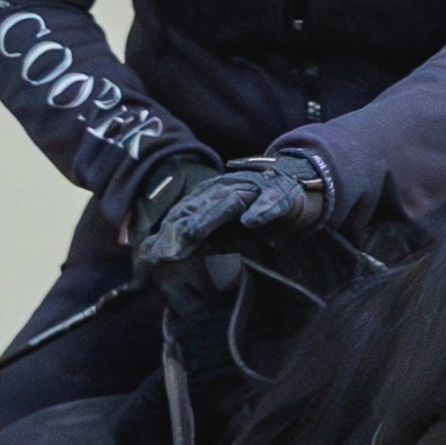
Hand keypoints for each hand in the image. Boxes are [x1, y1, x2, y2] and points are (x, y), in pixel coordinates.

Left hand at [134, 153, 327, 273]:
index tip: (147, 259)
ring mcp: (253, 190)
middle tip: (160, 253)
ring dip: (208, 217)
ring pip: (227, 203)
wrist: (298, 185)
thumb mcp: (223, 225)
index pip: (181, 215)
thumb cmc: (254, 208)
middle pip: (197, 208)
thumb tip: (163, 259)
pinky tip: (251, 221)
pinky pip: (270, 202)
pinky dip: (261, 210)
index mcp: (209, 195)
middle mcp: (226, 189)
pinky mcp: (280, 195)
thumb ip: (197, 239)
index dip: (164, 236)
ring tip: (190, 233)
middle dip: (177, 229)